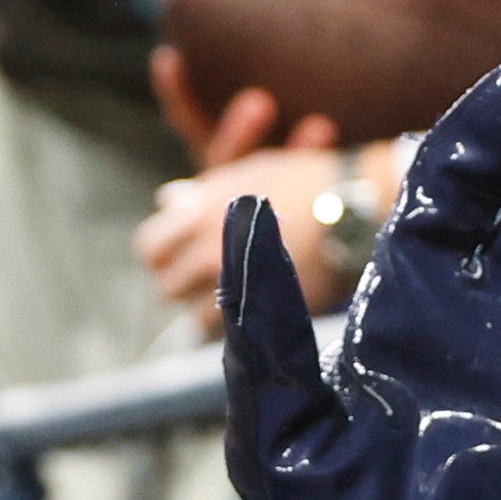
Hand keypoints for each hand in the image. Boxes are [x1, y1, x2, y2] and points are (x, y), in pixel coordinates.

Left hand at [134, 88, 352, 333]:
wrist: (350, 205)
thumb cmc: (300, 180)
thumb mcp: (244, 171)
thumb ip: (200, 193)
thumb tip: (167, 203)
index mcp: (197, 213)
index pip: (150, 247)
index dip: (161, 253)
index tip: (176, 254)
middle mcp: (208, 249)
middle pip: (168, 286)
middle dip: (181, 283)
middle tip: (201, 276)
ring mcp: (236, 282)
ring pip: (196, 314)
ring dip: (207, 306)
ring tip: (232, 290)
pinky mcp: (263, 306)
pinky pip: (231, 328)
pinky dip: (236, 319)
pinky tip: (252, 302)